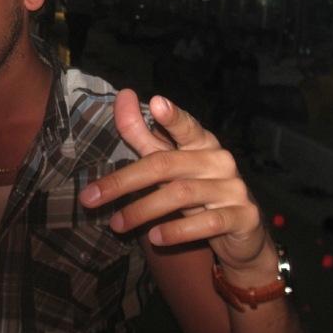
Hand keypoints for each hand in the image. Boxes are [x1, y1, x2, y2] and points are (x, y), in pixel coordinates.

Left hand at [79, 89, 268, 271]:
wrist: (242, 234)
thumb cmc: (198, 190)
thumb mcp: (169, 162)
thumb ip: (143, 133)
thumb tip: (123, 96)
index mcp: (201, 142)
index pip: (186, 125)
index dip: (172, 115)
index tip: (155, 103)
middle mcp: (219, 160)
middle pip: (164, 164)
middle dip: (123, 181)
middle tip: (89, 198)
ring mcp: (233, 188)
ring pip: (181, 194)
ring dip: (142, 210)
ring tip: (116, 224)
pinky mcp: (242, 216)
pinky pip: (207, 222)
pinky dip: (177, 230)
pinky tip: (155, 237)